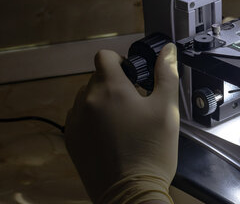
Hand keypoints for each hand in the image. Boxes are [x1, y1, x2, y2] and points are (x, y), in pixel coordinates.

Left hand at [65, 43, 179, 203]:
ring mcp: (75, 121)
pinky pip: (80, 118)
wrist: (131, 192)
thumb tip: (167, 50)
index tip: (134, 76)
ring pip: (87, 98)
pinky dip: (94, 120)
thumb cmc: (151, 150)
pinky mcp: (71, 140)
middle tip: (137, 104)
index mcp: (111, 88)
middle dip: (116, 85)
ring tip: (125, 122)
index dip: (121, 61)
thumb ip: (166, 74)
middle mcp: (86, 101)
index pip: (105, 56)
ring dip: (103, 102)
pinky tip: (112, 136)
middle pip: (98, 78)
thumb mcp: (167, 109)